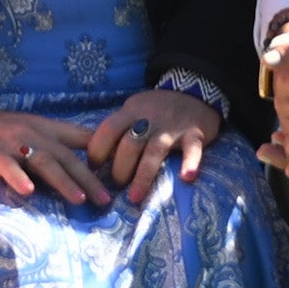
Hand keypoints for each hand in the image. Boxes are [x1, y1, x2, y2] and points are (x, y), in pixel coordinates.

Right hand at [0, 102, 109, 203]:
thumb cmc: (3, 129)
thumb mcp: (36, 129)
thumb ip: (59, 144)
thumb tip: (88, 166)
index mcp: (48, 129)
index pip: (82, 137)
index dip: (104, 152)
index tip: (122, 171)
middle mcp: (36, 135)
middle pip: (67, 157)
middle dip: (89, 179)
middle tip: (106, 200)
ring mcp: (14, 145)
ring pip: (44, 162)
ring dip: (63, 181)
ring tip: (78, 199)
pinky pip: (7, 167)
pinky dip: (18, 178)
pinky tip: (27, 192)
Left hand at [86, 85, 227, 185]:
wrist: (194, 90)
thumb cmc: (157, 108)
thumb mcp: (134, 110)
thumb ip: (120, 129)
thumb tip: (95, 157)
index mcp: (131, 111)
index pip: (108, 129)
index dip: (97, 150)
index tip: (94, 168)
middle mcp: (150, 119)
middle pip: (129, 144)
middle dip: (119, 168)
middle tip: (117, 185)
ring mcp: (173, 127)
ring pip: (154, 151)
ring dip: (142, 176)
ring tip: (134, 197)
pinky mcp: (195, 134)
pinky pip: (192, 149)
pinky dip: (190, 163)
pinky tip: (187, 177)